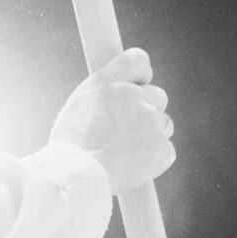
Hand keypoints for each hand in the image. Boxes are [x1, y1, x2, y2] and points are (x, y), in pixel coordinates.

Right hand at [49, 48, 174, 193]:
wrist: (76, 177)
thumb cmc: (70, 147)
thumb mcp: (78, 106)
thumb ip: (104, 94)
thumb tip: (118, 90)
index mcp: (108, 82)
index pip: (138, 59)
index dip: (142, 74)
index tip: (140, 83)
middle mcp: (133, 96)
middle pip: (158, 95)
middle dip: (148, 110)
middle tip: (126, 130)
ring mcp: (151, 121)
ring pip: (164, 123)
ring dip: (151, 135)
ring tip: (124, 152)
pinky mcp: (162, 147)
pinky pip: (166, 150)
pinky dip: (155, 159)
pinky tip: (133, 166)